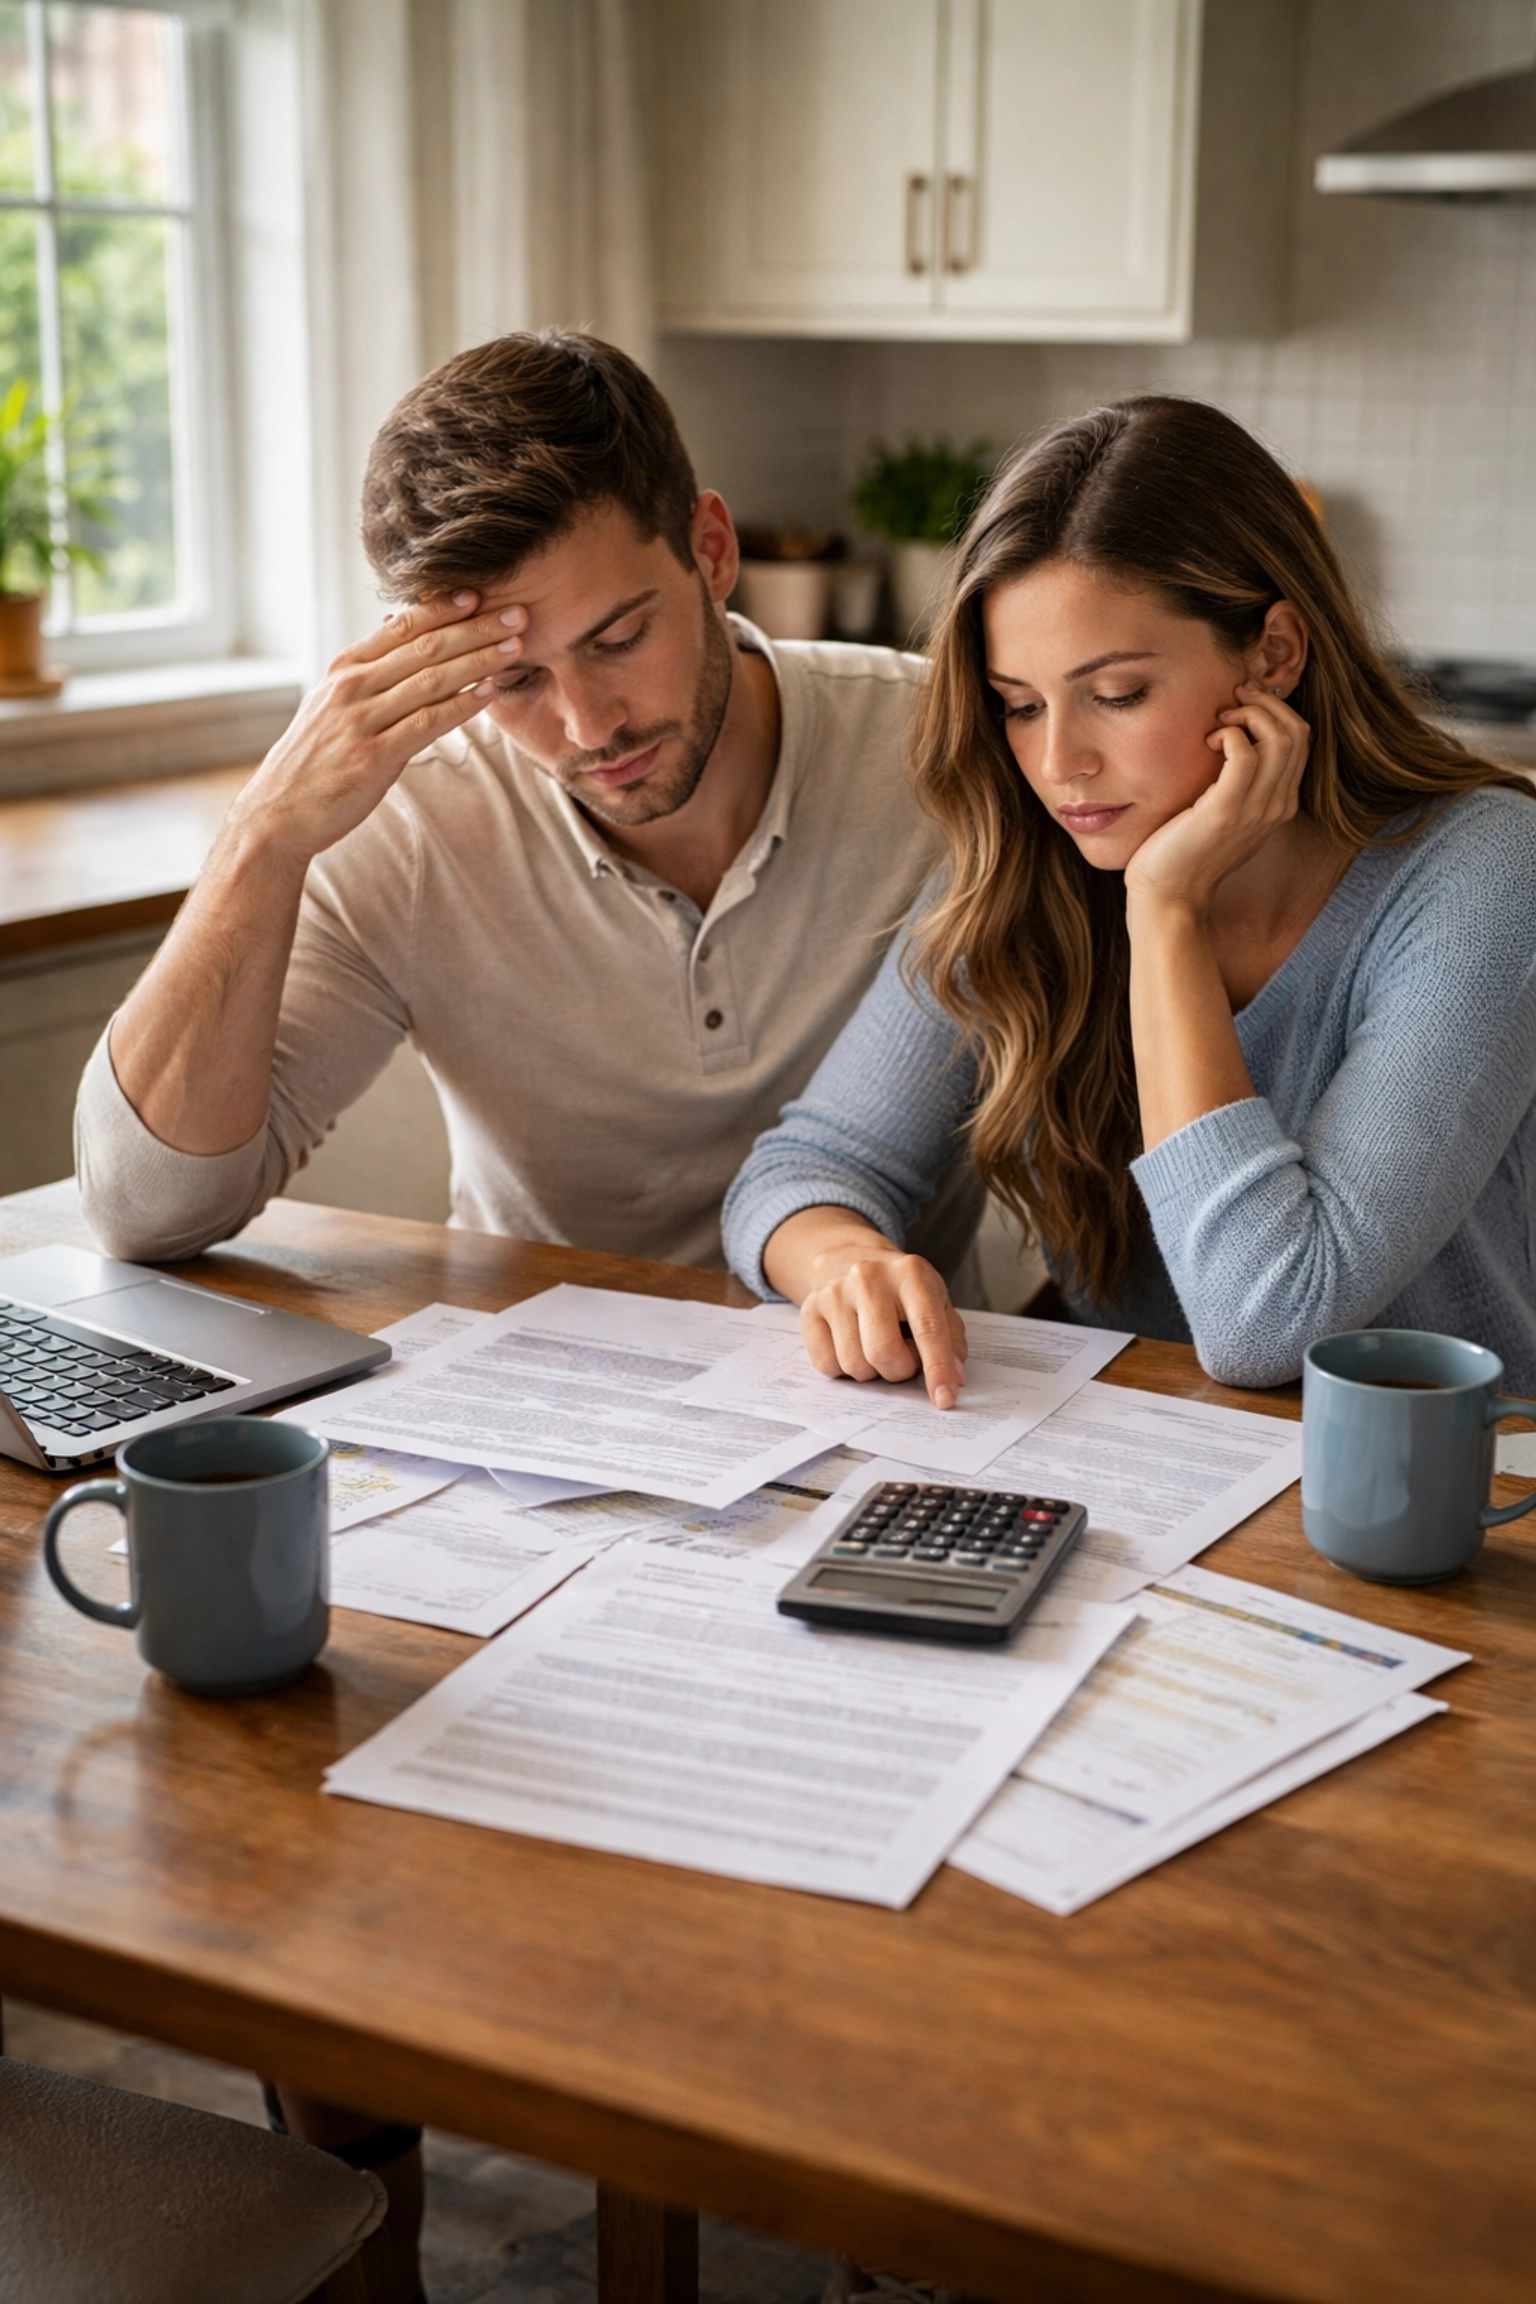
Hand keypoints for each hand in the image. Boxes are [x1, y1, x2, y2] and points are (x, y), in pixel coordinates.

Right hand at [226, 592, 527, 864]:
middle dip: (475, 629)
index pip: (401, 627)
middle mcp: (352, 687)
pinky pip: (427, 724)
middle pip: (425, 647)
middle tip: (516, 615)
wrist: (279, 812)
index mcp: (344, 669)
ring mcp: (362, 721)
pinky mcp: (374, 757)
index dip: (443, 608)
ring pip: (431, 680)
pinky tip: (488, 694)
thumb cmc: (314, 759)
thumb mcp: (331, 703)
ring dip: (478, 662)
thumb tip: (396, 627)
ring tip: (514, 648)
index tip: (479, 594)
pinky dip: (461, 707)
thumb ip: (367, 670)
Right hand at [800, 1240, 968, 1408]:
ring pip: (854, 1364)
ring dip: (871, 1370)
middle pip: (884, 1352)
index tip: (944, 1398)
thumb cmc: (900, 1289)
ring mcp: (834, 1293)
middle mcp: (868, 1277)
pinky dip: (843, 1368)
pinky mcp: (809, 1310)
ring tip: (876, 1347)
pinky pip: (827, 1365)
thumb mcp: (936, 1301)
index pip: (927, 1328)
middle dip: (899, 1370)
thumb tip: (953, 1378)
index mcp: (910, 1274)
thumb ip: (950, 1338)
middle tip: (904, 1358)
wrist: (850, 1259)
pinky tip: (852, 1346)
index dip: (937, 1367)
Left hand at [1124, 684, 1311, 917]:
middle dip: (1265, 704)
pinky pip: (1243, 754)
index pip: (1302, 740)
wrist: (1169, 896)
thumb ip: (1240, 785)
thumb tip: (1233, 739)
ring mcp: (1256, 810)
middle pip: (1298, 732)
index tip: (1241, 705)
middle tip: (1231, 703)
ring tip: (1219, 720)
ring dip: (1248, 714)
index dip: (1275, 711)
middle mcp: (1278, 806)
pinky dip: (1227, 734)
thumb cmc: (1186, 851)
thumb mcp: (1225, 814)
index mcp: (1281, 804)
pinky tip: (1207, 740)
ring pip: (1280, 738)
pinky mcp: (1226, 811)